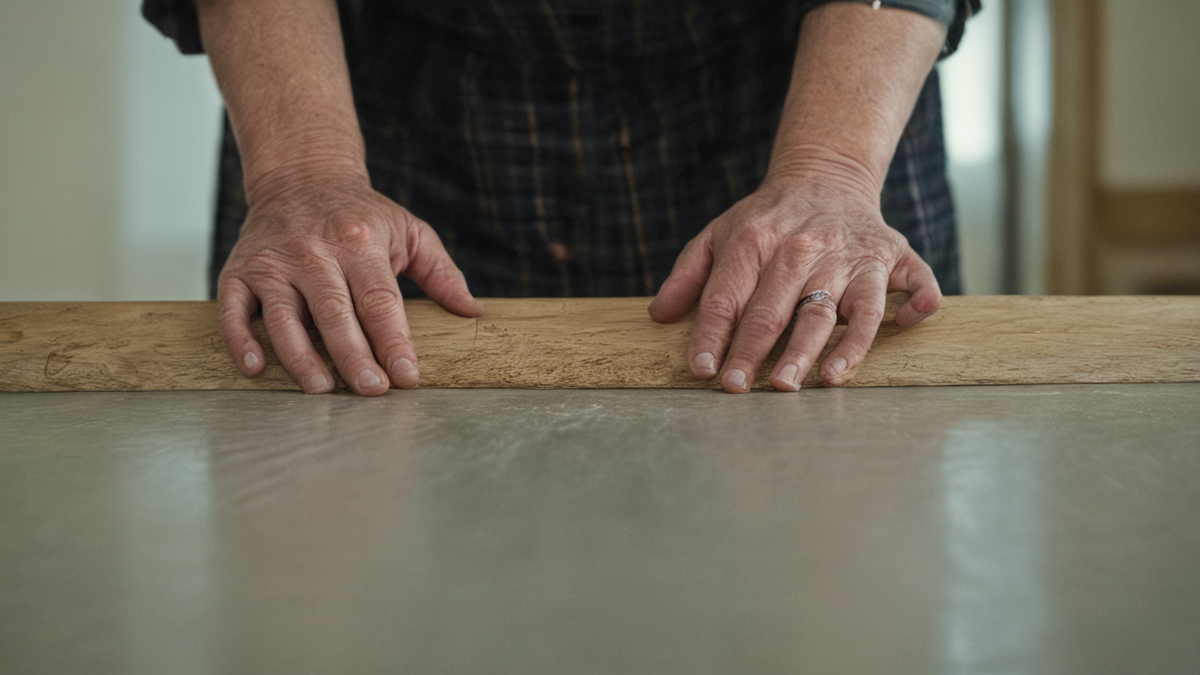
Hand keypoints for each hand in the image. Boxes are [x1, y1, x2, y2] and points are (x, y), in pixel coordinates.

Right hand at [217, 167, 482, 395]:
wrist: (300, 175)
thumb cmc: (360, 214)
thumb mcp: (409, 231)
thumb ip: (442, 272)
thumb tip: (472, 312)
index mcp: (359, 243)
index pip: (380, 301)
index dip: (394, 341)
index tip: (407, 376)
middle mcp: (313, 252)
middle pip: (334, 312)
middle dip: (353, 356)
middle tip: (371, 391)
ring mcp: (273, 262)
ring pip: (284, 316)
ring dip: (301, 357)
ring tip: (322, 389)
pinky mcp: (239, 270)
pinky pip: (233, 309)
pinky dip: (241, 339)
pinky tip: (256, 367)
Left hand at [648, 173, 940, 392]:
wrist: (825, 178)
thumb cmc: (765, 221)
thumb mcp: (717, 234)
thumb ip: (688, 275)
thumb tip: (659, 316)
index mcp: (755, 239)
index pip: (728, 295)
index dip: (713, 335)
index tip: (704, 370)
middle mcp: (804, 248)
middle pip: (779, 308)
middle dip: (759, 351)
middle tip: (744, 389)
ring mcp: (850, 255)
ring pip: (841, 307)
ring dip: (829, 346)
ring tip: (815, 381)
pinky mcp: (891, 256)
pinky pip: (909, 282)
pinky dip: (912, 302)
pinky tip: (906, 323)